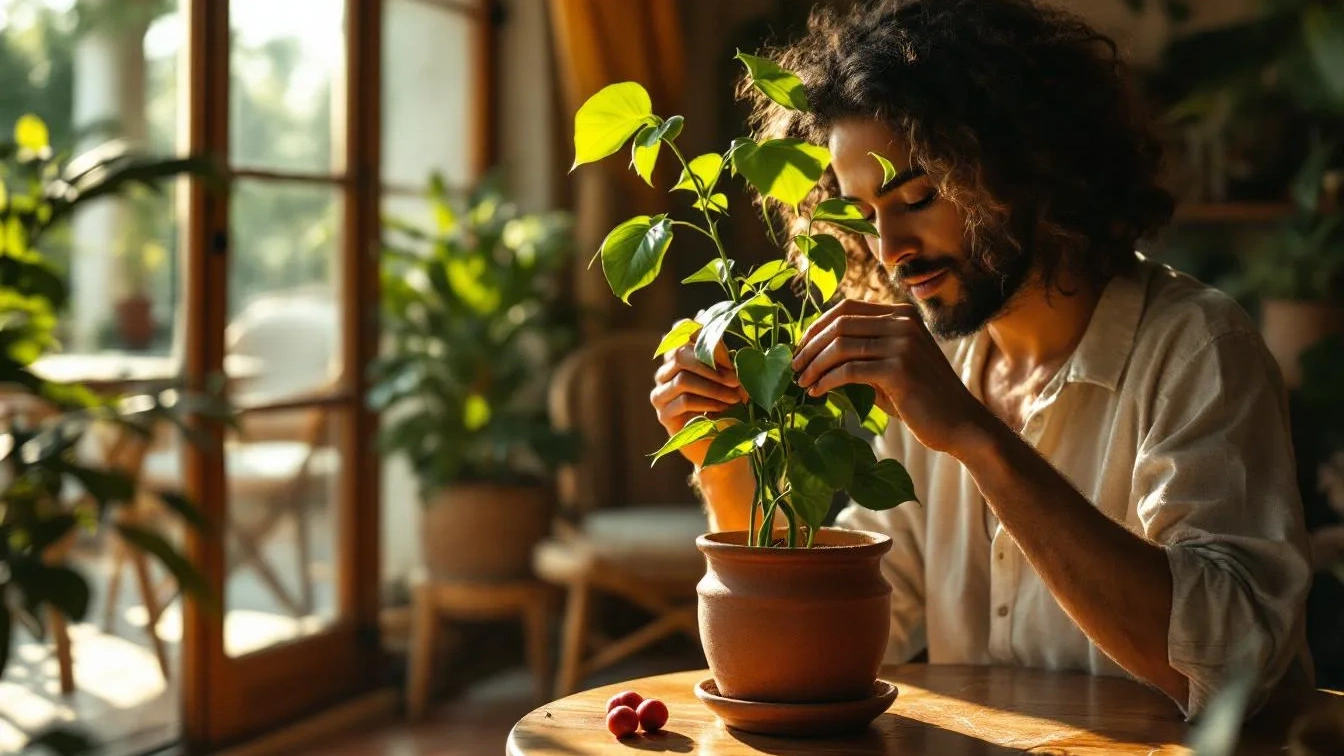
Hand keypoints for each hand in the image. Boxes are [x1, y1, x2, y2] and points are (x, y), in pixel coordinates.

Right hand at [650, 319, 748, 465]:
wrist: (724, 447)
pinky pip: (683, 400)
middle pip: (680, 353)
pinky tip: (724, 408)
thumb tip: (702, 313)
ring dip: (714, 386)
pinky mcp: (664, 414)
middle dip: (711, 365)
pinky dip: (708, 402)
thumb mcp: (728, 374)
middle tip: (735, 379)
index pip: (679, 330)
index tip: (726, 349)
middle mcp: (665, 372)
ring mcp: (661, 393)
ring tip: (735, 396)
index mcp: (680, 356)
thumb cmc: (729, 407)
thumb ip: (717, 350)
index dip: (701, 334)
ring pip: (683, 377)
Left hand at [791, 300, 993, 456]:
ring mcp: (902, 343)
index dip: (817, 327)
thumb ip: (859, 357)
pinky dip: (827, 381)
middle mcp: (903, 322)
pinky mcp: (899, 368)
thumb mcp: (888, 370)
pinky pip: (849, 370)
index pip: (847, 308)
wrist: (960, 424)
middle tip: (794, 367)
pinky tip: (817, 393)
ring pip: (840, 345)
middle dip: (810, 346)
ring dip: (814, 365)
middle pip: (839, 323)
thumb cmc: (920, 400)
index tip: (800, 348)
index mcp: (901, 315)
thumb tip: (814, 358)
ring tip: (801, 382)